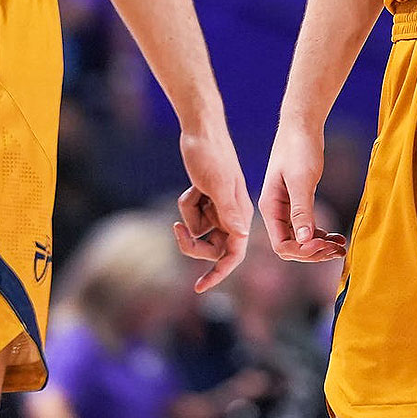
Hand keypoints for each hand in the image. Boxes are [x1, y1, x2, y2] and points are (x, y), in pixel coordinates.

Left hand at [173, 122, 251, 291]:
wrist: (201, 129)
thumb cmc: (211, 154)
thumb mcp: (217, 184)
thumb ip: (229, 211)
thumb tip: (240, 236)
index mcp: (240, 215)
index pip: (233, 254)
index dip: (218, 273)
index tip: (199, 288)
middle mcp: (232, 215)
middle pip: (212, 247)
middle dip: (193, 242)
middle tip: (176, 229)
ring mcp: (219, 207)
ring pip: (200, 231)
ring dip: (189, 216)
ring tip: (191, 193)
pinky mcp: (207, 199)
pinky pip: (193, 215)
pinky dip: (188, 204)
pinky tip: (192, 187)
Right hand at [258, 120, 348, 262]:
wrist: (302, 125)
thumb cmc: (299, 148)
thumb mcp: (301, 180)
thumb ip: (302, 210)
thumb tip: (304, 240)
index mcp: (270, 207)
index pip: (282, 245)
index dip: (302, 251)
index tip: (323, 245)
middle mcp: (276, 211)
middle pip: (292, 247)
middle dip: (314, 253)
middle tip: (337, 249)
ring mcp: (287, 208)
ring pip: (301, 240)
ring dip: (320, 248)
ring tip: (341, 247)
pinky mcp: (299, 202)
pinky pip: (308, 228)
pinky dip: (322, 236)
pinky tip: (337, 237)